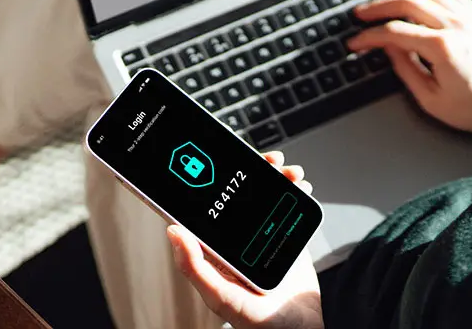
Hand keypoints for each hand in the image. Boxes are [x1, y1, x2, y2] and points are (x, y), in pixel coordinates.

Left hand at [169, 151, 323, 328]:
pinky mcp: (284, 235)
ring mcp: (262, 234)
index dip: (204, 179)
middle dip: (252, 170)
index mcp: (214, 250)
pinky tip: (300, 186)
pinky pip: (287, 204)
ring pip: (264, 193)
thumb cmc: (260, 325)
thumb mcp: (222, 298)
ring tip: (290, 173)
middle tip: (268, 161)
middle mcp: (236, 238)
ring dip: (277, 177)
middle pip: (238, 192)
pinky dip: (294, 190)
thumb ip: (196, 268)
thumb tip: (172, 231)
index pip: (203, 207)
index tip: (215, 159)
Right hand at [348, 0, 471, 140]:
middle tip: (360, 14)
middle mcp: (456, 25)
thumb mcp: (433, 101)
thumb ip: (406, 70)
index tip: (356, 43)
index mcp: (443, 48)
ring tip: (382, 3)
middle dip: (378, 6)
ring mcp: (469, 17)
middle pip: (407, 2)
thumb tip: (388, 49)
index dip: (369, 36)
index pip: (394, 32)